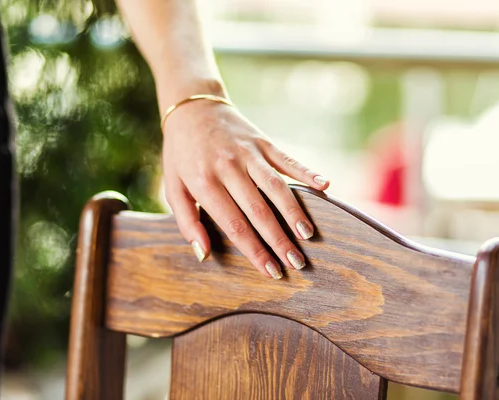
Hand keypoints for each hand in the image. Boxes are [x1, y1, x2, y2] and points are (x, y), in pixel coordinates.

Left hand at [162, 99, 329, 278]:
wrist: (191, 107)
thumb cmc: (181, 154)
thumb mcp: (173, 187)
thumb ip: (186, 221)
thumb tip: (203, 254)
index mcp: (204, 182)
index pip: (233, 225)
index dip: (254, 250)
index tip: (271, 271)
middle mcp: (229, 167)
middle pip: (258, 210)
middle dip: (279, 239)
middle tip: (296, 263)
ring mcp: (249, 153)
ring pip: (275, 186)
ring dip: (294, 211)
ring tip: (308, 235)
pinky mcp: (263, 141)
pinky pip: (287, 159)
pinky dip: (307, 171)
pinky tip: (325, 185)